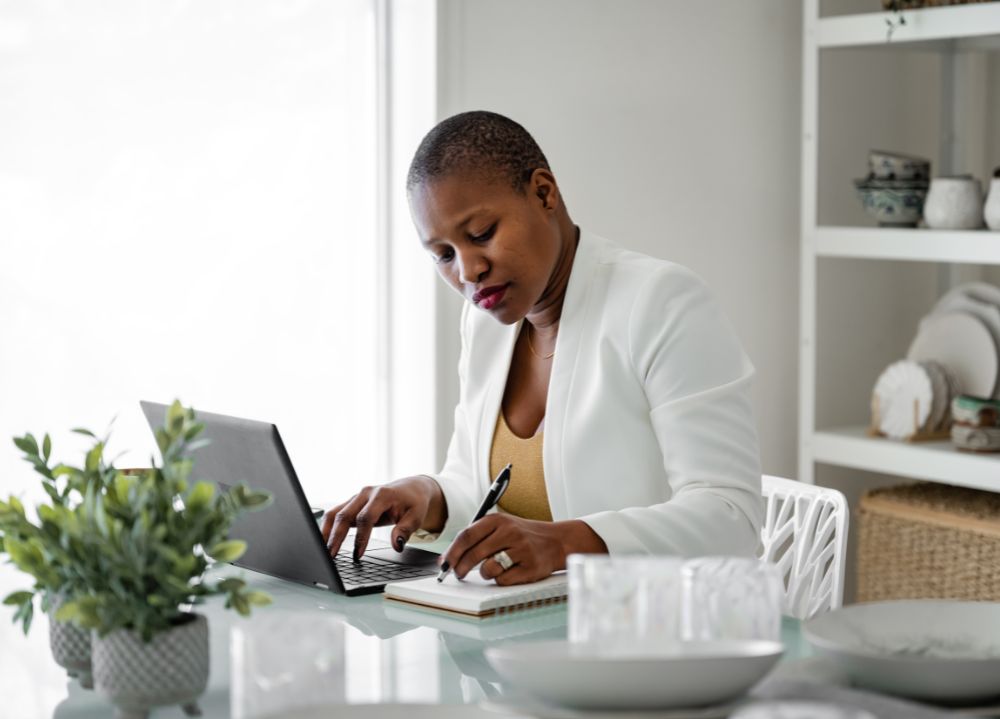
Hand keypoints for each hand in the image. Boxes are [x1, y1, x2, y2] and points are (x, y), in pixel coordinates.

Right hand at [321, 475, 445, 560]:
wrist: (411, 488)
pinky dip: (328, 527)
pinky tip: (324, 541)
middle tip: (330, 556)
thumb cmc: (413, 503)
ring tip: (321, 550)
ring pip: (335, 513)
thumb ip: (406, 530)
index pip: (366, 517)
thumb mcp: (417, 516)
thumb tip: (396, 545)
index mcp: (381, 495)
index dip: (360, 537)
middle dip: (336, 536)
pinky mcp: (352, 503)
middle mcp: (365, 494)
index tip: (357, 555)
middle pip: (344, 515)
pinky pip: (336, 514)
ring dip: (327, 531)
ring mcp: (356, 497)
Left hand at [440, 514, 601, 585]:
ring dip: (485, 573)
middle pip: (474, 554)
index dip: (452, 552)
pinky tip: (509, 572)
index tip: (444, 564)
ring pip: (488, 569)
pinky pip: (503, 580)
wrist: (556, 541)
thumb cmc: (521, 535)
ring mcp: (521, 550)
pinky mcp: (530, 567)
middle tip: (457, 574)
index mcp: (498, 520)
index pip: (467, 536)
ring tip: (493, 568)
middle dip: (461, 568)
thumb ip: (476, 537)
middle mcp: (509, 532)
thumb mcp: (500, 527)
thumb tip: (448, 558)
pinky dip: (501, 580)